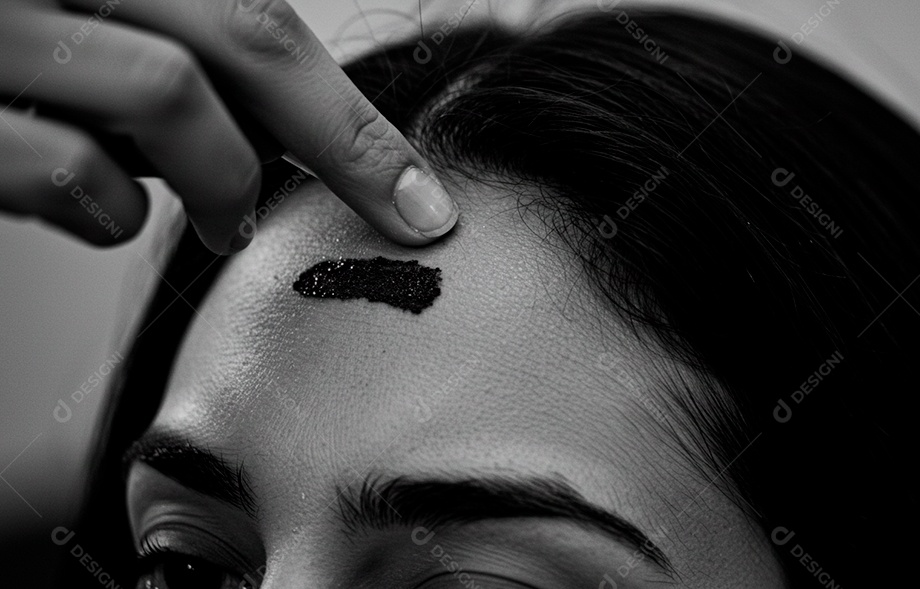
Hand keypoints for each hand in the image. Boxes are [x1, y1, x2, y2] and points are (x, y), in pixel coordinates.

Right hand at [0, 0, 457, 253]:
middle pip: (241, 31)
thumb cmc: (11, 53)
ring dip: (220, 180)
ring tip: (220, 217)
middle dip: (345, 145)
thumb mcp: (94, 28)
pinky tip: (107, 213)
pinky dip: (111, 211)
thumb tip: (289, 134)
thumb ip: (178, 50)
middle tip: (399, 216)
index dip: (349, 109)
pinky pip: (66, 166)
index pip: (255, 13)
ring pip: (166, 92)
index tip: (419, 197)